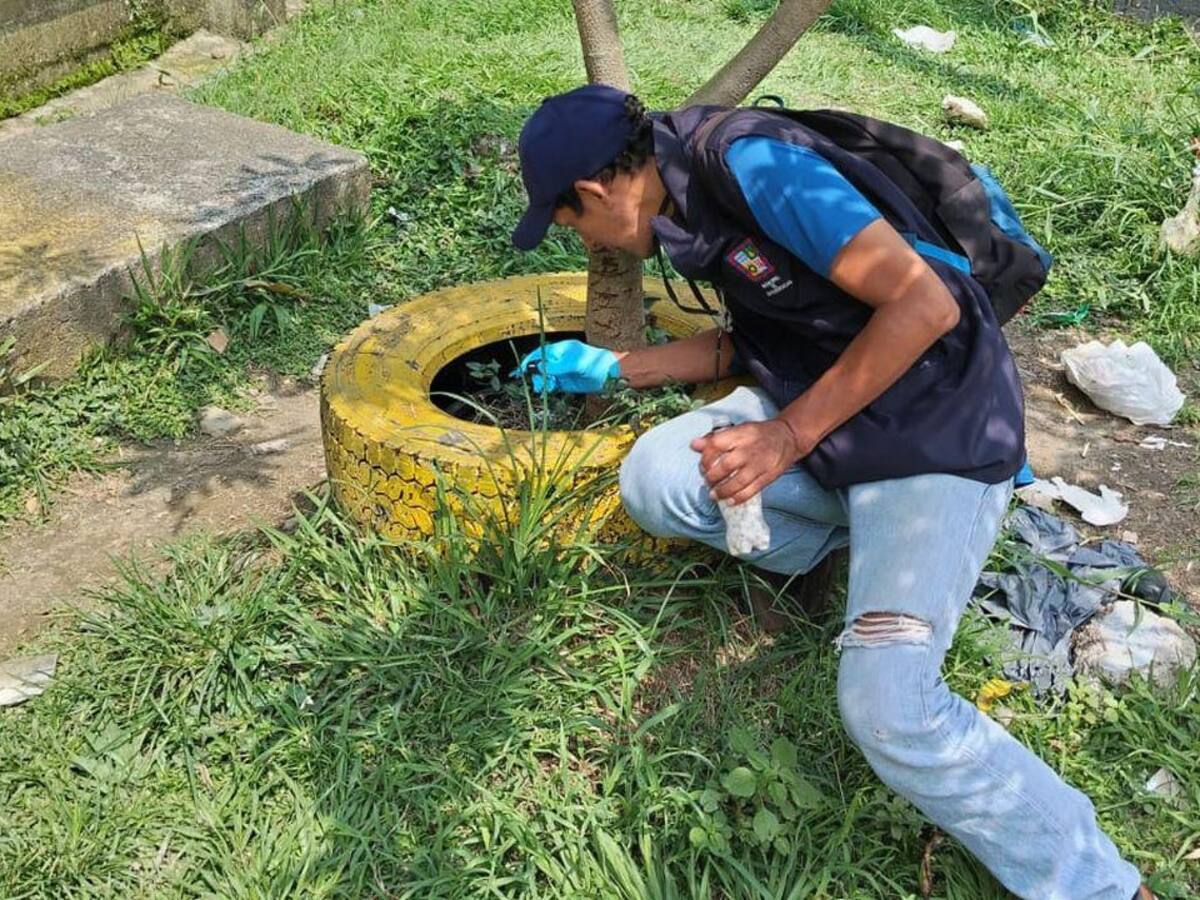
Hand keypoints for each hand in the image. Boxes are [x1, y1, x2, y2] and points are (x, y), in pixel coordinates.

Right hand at [514, 340, 619, 393]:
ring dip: (542, 382)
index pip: (540, 353)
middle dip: (536, 374)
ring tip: (544, 388)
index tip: (522, 369)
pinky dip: (549, 387)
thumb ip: (554, 366)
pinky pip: (552, 384)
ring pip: (545, 376)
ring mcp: (563, 371)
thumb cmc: (597, 363)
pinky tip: (549, 390)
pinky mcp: (566, 382)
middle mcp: (560, 359)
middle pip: (540, 366)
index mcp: (561, 349)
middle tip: (538, 383)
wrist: (613, 375)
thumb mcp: (574, 363)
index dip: (530, 360)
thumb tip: (536, 367)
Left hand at [690, 419, 804, 504]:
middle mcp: (750, 449)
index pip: (716, 445)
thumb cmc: (758, 434)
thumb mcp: (737, 430)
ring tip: (714, 495)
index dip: (706, 458)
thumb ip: (715, 439)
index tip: (703, 466)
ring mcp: (760, 463)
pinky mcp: (768, 475)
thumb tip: (694, 445)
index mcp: (740, 434)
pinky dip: (739, 497)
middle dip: (712, 477)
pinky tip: (730, 501)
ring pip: (738, 481)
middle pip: (726, 465)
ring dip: (723, 491)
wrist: (788, 437)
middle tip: (707, 481)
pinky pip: (752, 490)